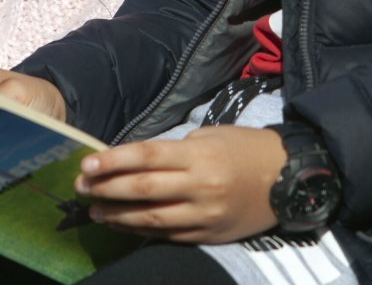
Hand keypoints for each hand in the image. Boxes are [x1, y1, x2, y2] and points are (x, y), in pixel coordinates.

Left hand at [75, 126, 286, 243]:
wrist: (289, 178)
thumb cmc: (246, 149)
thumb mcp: (211, 136)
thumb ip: (175, 149)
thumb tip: (135, 159)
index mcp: (199, 155)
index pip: (146, 157)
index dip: (113, 161)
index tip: (87, 164)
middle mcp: (200, 186)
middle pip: (143, 189)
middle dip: (106, 189)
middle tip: (81, 187)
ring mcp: (205, 215)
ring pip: (151, 219)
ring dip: (117, 216)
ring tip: (94, 211)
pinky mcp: (209, 234)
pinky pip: (168, 234)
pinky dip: (142, 231)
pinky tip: (123, 225)